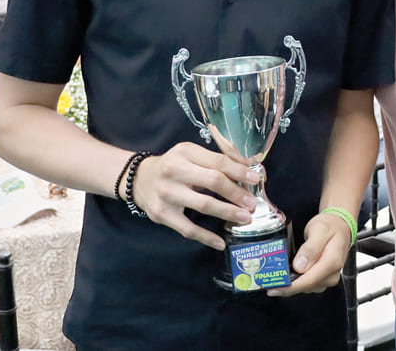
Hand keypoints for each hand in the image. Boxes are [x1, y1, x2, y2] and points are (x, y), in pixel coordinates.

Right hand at [130, 143, 259, 249]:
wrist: (139, 179)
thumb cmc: (172, 166)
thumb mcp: (190, 154)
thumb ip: (216, 159)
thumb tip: (247, 167)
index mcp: (186, 153)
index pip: (218, 162)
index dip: (240, 171)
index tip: (256, 179)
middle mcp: (174, 171)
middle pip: (213, 182)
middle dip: (237, 194)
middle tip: (251, 203)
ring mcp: (167, 193)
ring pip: (204, 205)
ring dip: (227, 212)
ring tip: (244, 218)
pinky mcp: (162, 214)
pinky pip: (188, 229)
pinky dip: (206, 237)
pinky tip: (220, 242)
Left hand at [269, 211, 352, 295]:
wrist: (339, 226)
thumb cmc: (330, 226)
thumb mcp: (319, 230)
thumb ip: (310, 248)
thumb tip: (300, 267)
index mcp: (332, 262)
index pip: (310, 280)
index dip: (291, 287)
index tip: (274, 287)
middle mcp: (331, 274)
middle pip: (306, 286)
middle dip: (286, 287)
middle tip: (266, 284)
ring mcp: (327, 278)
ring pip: (305, 287)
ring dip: (289, 286)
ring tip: (272, 280)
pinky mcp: (322, 278)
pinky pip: (307, 284)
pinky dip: (295, 282)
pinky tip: (284, 278)